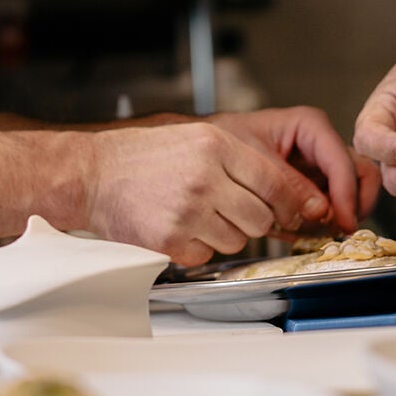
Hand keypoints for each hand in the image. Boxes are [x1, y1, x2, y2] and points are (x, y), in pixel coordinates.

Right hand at [83, 120, 343, 266]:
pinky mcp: (170, 240)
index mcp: (216, 146)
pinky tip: (179, 228)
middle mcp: (204, 177)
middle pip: (262, 218)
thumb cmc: (146, 156)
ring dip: (225, 234)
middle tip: (232, 210)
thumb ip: (246, 164)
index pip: (277, 183)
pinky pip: (207, 256)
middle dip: (255, 220)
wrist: (92, 173)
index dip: (295, 203)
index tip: (302, 211)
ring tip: (197, 214)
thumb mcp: (199, 140)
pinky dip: (198, 248)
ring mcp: (187, 210)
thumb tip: (298, 198)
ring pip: (238, 240)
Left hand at [208, 105, 377, 232]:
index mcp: (310, 126)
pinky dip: (325, 222)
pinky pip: (333, 206)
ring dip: (341, 215)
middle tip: (341, 229)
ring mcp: (320, 166)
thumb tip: (321, 211)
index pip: (342, 161)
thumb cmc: (226, 141)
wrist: (207, 149)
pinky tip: (305, 231)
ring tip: (319, 232)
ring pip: (352, 192)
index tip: (343, 221)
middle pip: (360, 173)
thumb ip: (288, 185)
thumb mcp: (254, 160)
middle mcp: (321, 144)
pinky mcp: (314, 186)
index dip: (347, 194)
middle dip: (354, 203)